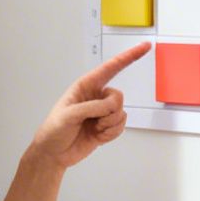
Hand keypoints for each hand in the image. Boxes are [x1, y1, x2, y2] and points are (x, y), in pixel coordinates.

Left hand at [27, 43, 150, 167]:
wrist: (54, 153)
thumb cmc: (54, 130)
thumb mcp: (68, 115)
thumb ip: (91, 107)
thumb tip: (110, 106)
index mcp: (85, 86)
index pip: (111, 68)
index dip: (129, 56)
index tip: (145, 47)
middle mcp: (96, 96)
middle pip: (118, 97)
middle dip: (110, 111)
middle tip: (95, 120)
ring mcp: (102, 112)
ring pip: (121, 114)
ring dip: (109, 125)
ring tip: (93, 129)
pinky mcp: (106, 127)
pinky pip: (120, 127)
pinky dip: (111, 134)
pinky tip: (97, 136)